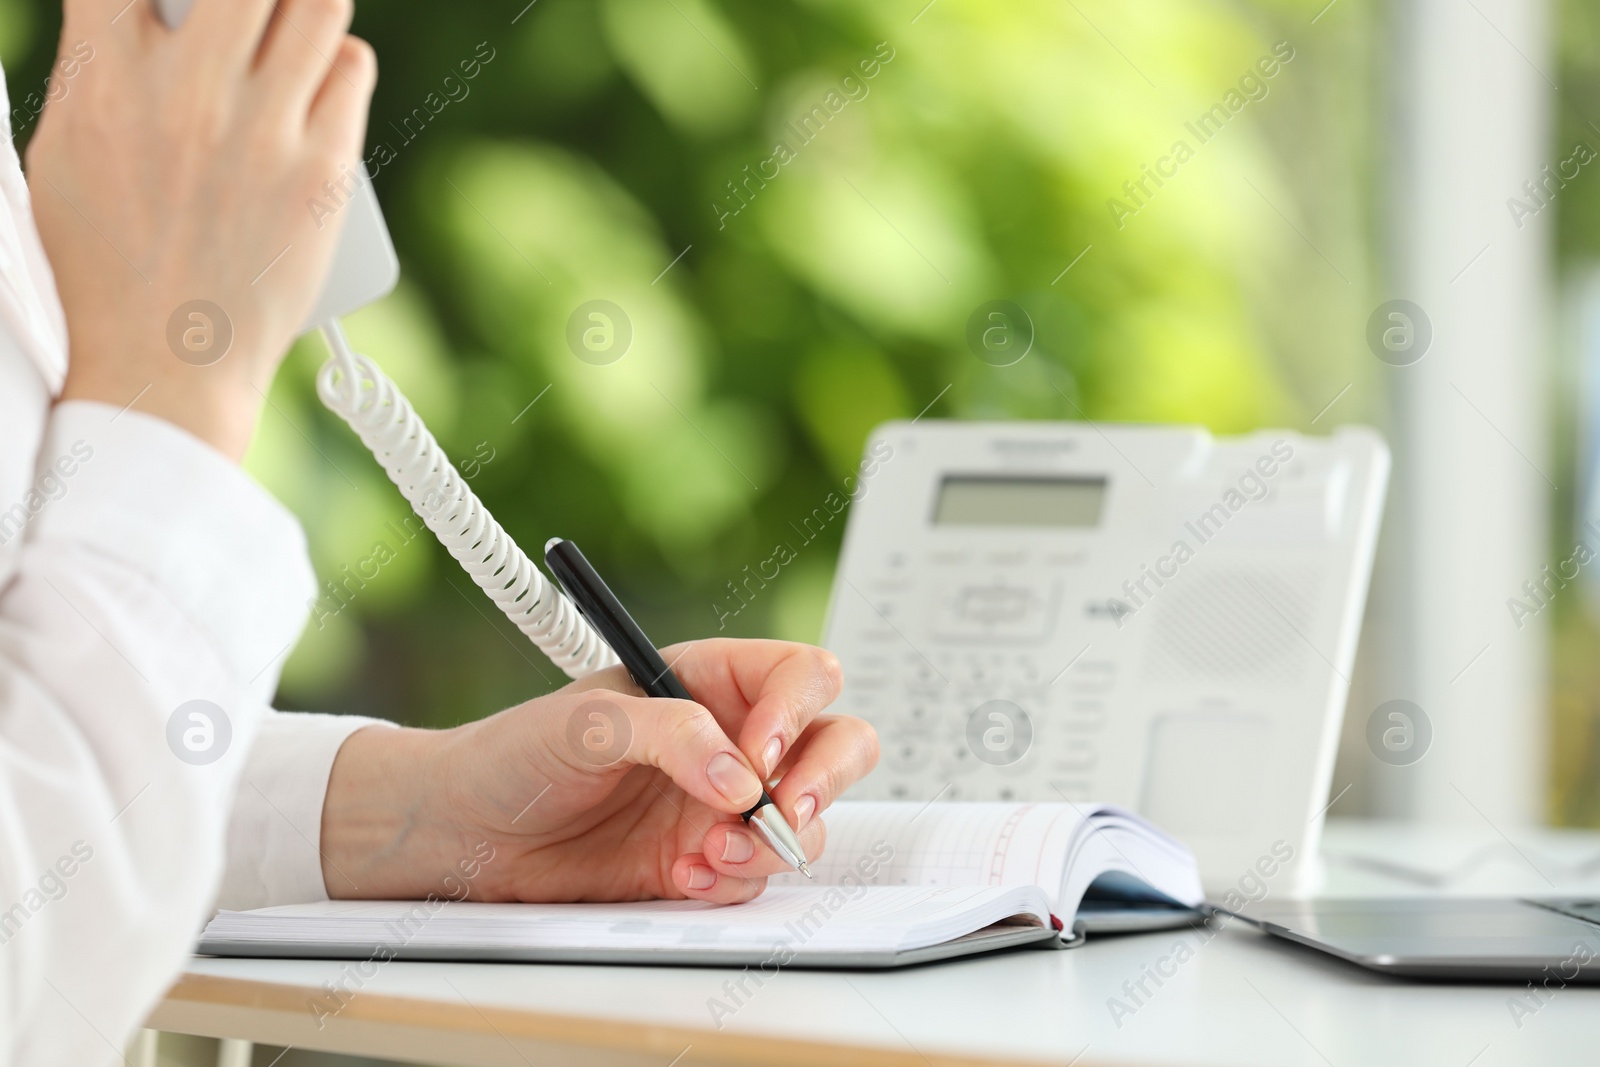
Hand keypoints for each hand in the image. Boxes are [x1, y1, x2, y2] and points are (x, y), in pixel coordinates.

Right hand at [29, 0, 375, 458]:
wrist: (166, 363)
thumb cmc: (109, 267)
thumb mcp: (66, 154)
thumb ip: (99, 70)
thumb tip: (135, 20)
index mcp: (107, 78)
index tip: (174, 1)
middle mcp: (187, 92)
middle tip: (248, 13)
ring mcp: (262, 130)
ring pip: (315, 2)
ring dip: (304, 4)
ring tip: (289, 24)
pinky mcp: (323, 169)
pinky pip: (352, 67)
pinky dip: (340, 58)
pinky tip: (324, 74)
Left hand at [319, 640, 879, 903]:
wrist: (467, 836)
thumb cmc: (515, 755)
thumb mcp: (584, 723)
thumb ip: (668, 733)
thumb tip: (740, 777)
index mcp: (709, 680)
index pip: (800, 676)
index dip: (798, 711)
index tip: (762, 755)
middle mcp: (732, 739)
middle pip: (836, 743)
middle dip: (822, 780)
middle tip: (784, 813)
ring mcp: (725, 803)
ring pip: (808, 819)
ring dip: (770, 844)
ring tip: (707, 857)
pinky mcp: (708, 861)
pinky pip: (759, 874)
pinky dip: (734, 882)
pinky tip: (682, 878)